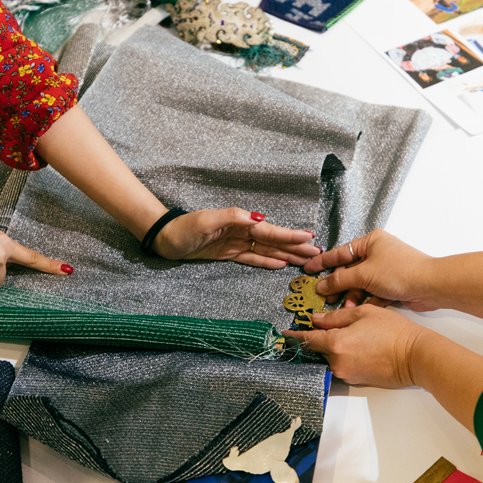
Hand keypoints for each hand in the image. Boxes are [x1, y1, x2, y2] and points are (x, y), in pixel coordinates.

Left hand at [154, 209, 319, 268]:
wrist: (164, 239)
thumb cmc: (182, 228)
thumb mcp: (205, 220)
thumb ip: (232, 217)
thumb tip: (258, 217)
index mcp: (239, 222)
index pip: (269, 230)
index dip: (289, 235)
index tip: (309, 238)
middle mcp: (241, 231)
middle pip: (273, 240)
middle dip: (295, 246)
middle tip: (317, 253)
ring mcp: (236, 242)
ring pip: (266, 249)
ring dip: (286, 254)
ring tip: (305, 260)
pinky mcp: (228, 253)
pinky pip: (252, 257)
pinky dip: (267, 261)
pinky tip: (281, 264)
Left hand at [283, 304, 429, 387]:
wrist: (416, 356)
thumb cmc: (393, 331)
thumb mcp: (363, 313)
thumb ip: (336, 316)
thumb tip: (316, 320)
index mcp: (336, 343)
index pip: (308, 340)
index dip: (295, 336)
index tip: (284, 335)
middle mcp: (337, 362)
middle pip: (319, 349)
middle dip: (320, 339)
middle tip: (326, 326)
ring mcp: (347, 374)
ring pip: (331, 357)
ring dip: (334, 347)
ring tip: (352, 334)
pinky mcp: (357, 381)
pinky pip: (343, 365)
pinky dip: (345, 356)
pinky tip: (359, 346)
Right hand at [303, 229, 436, 308]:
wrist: (430, 285)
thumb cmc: (400, 271)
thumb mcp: (364, 274)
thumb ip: (340, 280)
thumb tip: (321, 285)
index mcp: (371, 241)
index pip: (340, 252)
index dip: (323, 262)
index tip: (308, 269)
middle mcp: (378, 253)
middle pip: (351, 270)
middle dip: (339, 285)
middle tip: (325, 296)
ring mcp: (386, 269)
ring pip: (361, 284)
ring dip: (353, 296)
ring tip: (346, 307)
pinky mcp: (393, 285)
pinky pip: (373, 292)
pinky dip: (366, 300)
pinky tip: (359, 309)